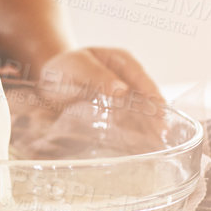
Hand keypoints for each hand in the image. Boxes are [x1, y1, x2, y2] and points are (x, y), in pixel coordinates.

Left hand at [36, 47, 166, 151]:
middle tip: (161, 136)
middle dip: (156, 117)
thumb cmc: (62, 71)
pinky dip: (136, 136)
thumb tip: (122, 90)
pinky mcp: (118, 116)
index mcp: (121, 61)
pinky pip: (131, 126)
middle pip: (148, 98)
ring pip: (143, 115)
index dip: (152, 95)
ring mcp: (125, 99)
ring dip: (149, 129)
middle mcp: (128, 79)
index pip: (141, 77)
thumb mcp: (75, 66)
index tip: (159, 113)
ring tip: (156, 146)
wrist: (49, 85)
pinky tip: (141, 148)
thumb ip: (95, 75)